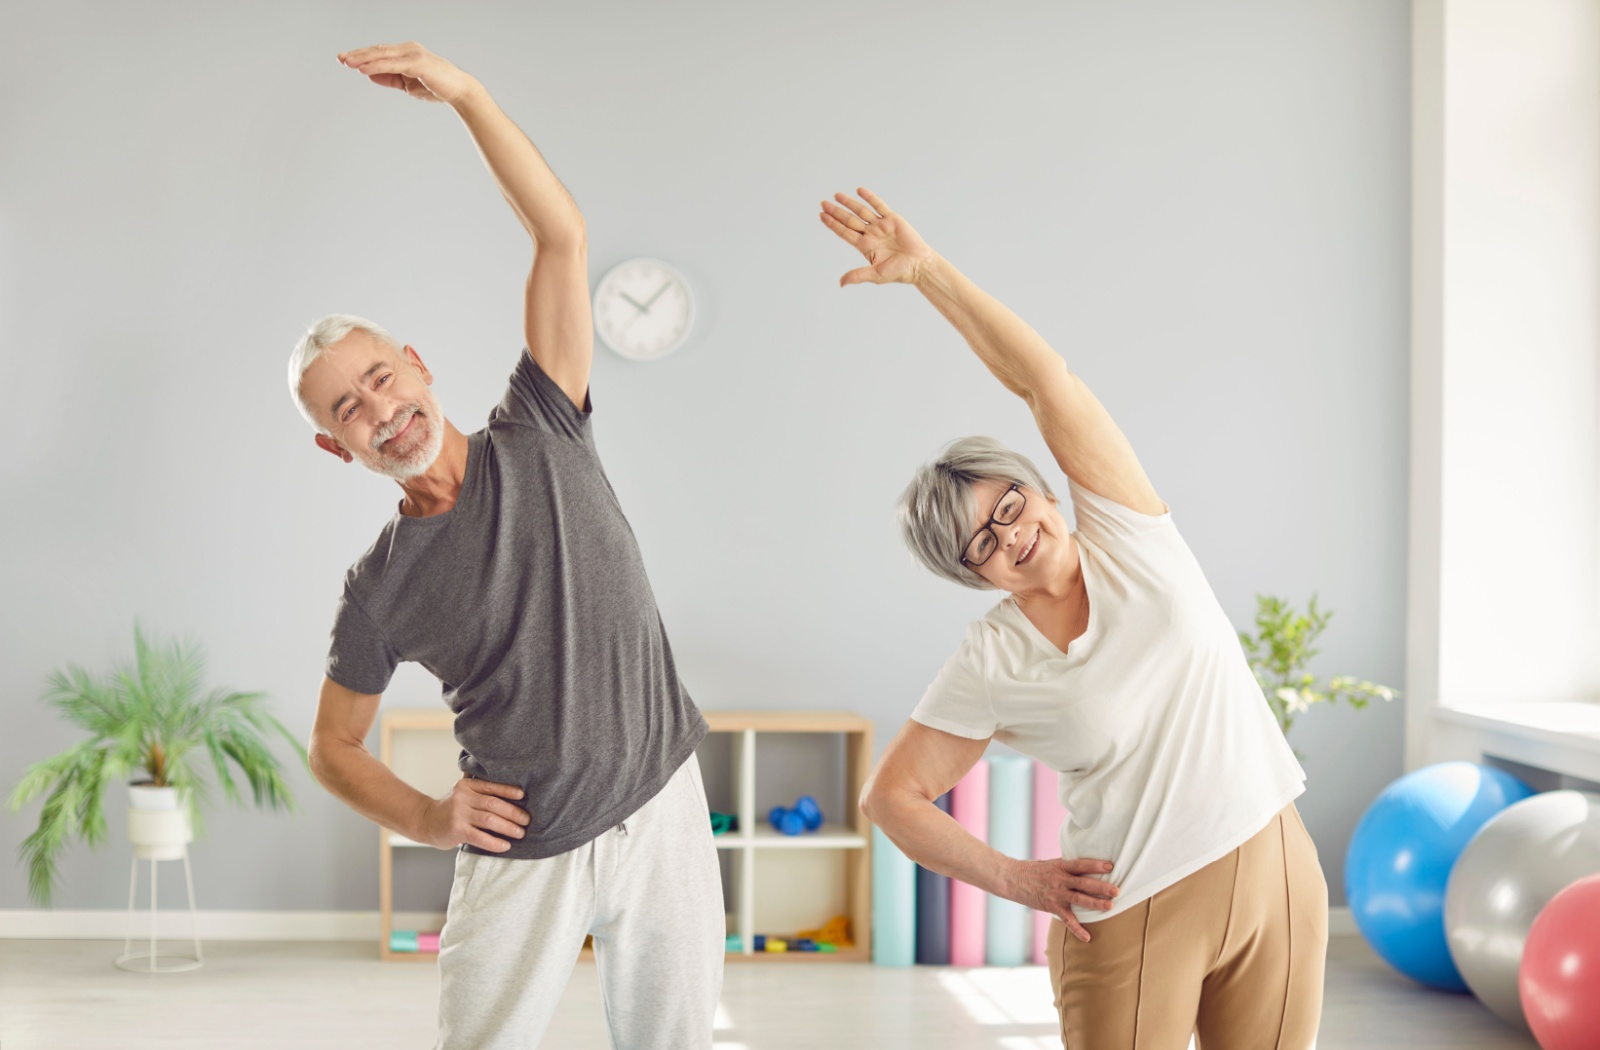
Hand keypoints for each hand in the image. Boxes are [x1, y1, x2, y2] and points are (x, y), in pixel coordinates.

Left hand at [337, 42, 478, 105]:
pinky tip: (364, 70)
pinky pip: (392, 64)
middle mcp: (408, 49)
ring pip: (382, 55)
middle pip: (378, 50)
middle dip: (358, 55)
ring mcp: (413, 54)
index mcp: (406, 53)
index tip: (346, 60)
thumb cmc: (436, 87)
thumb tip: (370, 75)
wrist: (459, 91)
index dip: (362, 55)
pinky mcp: (417, 63)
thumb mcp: (407, 84)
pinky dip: (376, 66)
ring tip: (348, 63)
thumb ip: (389, 78)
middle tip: (341, 59)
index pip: (380, 52)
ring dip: (363, 59)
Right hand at [416, 777, 528, 851]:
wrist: (425, 822)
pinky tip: (505, 845)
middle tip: (527, 821)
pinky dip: (495, 842)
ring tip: (520, 833)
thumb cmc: (450, 809)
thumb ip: (479, 791)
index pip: (492, 786)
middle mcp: (462, 797)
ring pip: (490, 820)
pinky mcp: (456, 830)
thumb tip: (513, 793)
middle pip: (494, 804)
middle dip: (514, 813)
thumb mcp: (462, 794)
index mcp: (467, 785)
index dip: (509, 791)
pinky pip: (480, 837)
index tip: (523, 796)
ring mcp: (458, 814)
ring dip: (508, 827)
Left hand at [818, 187, 937, 286]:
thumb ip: (858, 275)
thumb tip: (840, 283)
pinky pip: (879, 206)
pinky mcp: (892, 219)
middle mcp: (870, 234)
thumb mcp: (876, 275)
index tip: (821, 216)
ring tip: (836, 195)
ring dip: (849, 203)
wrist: (919, 265)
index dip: (832, 225)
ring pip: (861, 211)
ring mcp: (881, 226)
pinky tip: (859, 190)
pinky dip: (870, 198)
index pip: (844, 233)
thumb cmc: (899, 272)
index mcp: (865, 246)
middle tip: (823, 203)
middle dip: (836, 212)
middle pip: (849, 220)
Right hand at [1006, 856, 1118, 942]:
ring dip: (1095, 904)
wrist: (1014, 879)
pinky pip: (1067, 920)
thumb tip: (1089, 867)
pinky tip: (1088, 937)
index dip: (1095, 865)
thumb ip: (1069, 867)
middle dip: (1100, 887)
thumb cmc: (1035, 870)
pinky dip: (1077, 930)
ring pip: (1079, 899)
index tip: (1110, 866)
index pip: (1080, 865)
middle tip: (1116, 890)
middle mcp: (1059, 880)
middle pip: (1083, 883)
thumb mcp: (1052, 864)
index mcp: (1060, 866)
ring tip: (1110, 906)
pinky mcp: (1052, 907)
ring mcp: (1056, 894)